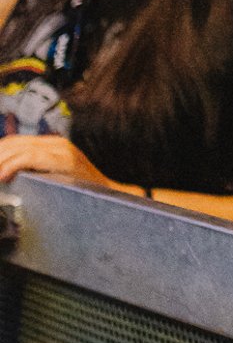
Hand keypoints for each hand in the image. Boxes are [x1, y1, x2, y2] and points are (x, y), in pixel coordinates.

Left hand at [0, 133, 118, 186]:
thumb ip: (37, 172)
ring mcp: (62, 150)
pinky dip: (13, 164)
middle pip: (12, 143)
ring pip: (19, 147)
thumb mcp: (57, 179)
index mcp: (53, 146)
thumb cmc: (82, 196)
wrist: (112, 200)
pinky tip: (4, 175)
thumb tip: (7, 177)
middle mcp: (57, 143)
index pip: (14, 142)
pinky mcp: (66, 160)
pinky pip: (32, 156)